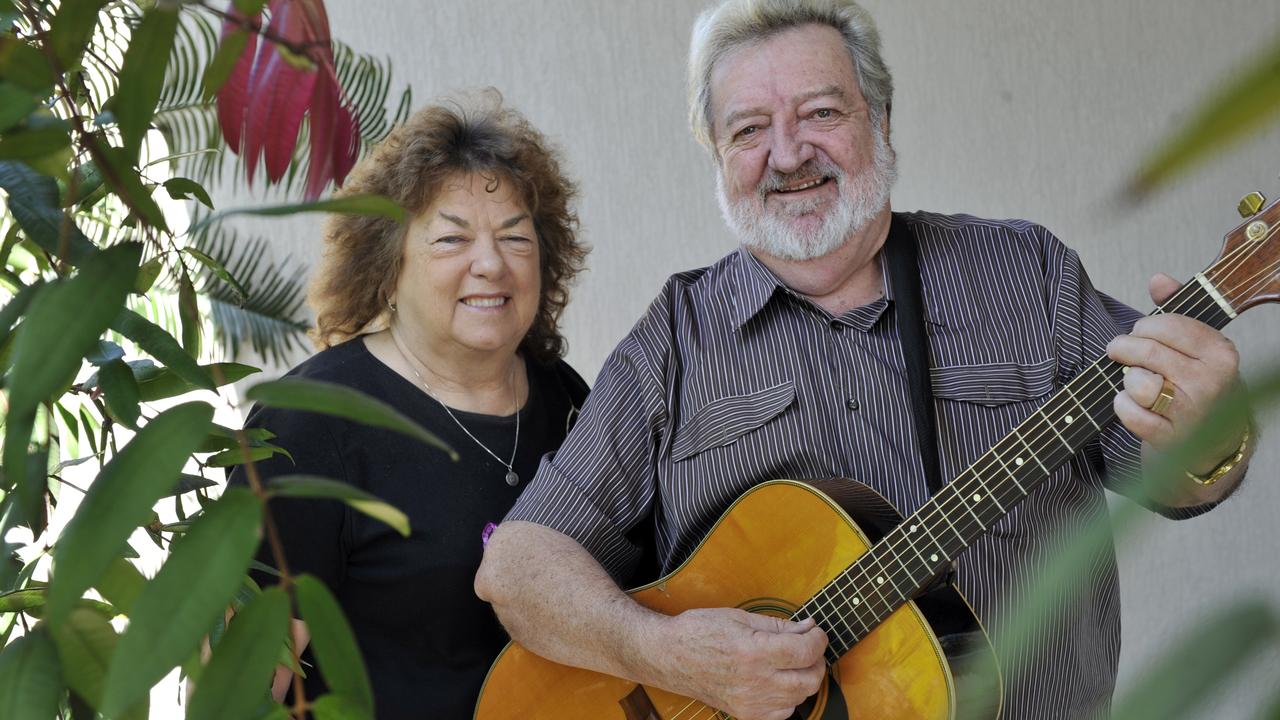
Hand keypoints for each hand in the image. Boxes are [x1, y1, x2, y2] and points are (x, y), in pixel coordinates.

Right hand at [654, 608, 826, 719]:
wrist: (670, 656)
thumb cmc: (699, 631)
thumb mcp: (740, 617)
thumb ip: (778, 625)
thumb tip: (807, 628)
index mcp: (753, 651)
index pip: (805, 650)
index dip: (818, 639)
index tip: (815, 632)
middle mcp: (754, 681)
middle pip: (809, 679)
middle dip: (816, 660)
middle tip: (809, 646)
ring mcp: (750, 702)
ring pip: (800, 698)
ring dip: (804, 679)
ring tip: (792, 662)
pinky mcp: (745, 714)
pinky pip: (783, 713)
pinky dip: (789, 698)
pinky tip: (779, 681)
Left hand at [1106, 273, 1243, 471]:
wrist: (1213, 445)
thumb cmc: (1199, 389)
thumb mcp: (1198, 349)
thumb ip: (1178, 312)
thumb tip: (1159, 279)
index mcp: (1222, 354)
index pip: (1169, 324)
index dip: (1143, 326)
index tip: (1138, 331)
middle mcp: (1211, 382)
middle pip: (1148, 351)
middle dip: (1123, 347)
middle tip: (1118, 350)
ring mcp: (1192, 412)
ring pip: (1138, 383)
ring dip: (1126, 380)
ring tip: (1132, 381)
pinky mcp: (1171, 437)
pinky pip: (1130, 413)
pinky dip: (1122, 406)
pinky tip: (1130, 404)